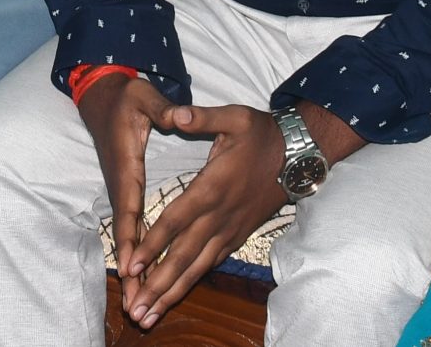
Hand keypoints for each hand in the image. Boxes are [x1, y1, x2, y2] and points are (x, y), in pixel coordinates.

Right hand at [76, 73, 168, 297]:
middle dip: (129, 269)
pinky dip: (134, 253)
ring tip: (136, 303)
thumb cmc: (126, 96)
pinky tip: (141, 276)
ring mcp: (121, 189)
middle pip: (125, 232)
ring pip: (126, 234)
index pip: (128, 206)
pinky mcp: (125, 190)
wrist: (102, 95)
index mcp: (126, 164)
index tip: (132, 266)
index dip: (132, 237)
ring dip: (131, 268)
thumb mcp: (144, 96)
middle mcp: (120, 183)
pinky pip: (130, 227)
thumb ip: (161, 108)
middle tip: (134, 303)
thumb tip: (176, 116)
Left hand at [122, 103, 289, 328]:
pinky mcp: (238, 235)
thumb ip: (202, 117)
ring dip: (172, 293)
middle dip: (158, 285)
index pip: (175, 221)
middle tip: (137, 310)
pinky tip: (176, 297)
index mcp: (212, 187)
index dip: (153, 244)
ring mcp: (230, 229)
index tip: (132, 266)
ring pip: (197, 267)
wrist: (299, 155)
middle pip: (183, 256)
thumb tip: (175, 114)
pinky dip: (193, 282)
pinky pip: (212, 263)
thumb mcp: (235, 117)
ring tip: (149, 315)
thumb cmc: (263, 134)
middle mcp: (219, 215)